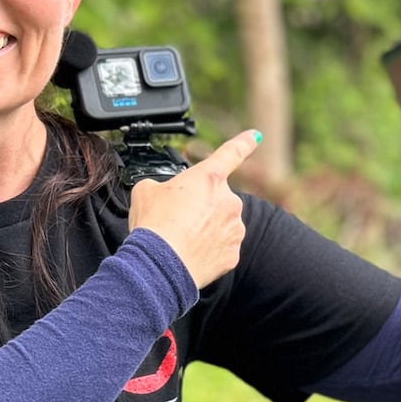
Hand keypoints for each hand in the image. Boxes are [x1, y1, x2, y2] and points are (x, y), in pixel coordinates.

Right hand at [128, 129, 259, 288]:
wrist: (161, 265)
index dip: (244, 143)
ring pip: (220, 224)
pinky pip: (221, 247)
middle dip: (200, 207)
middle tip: (177, 220)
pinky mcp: (233, 253)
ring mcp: (234, 228)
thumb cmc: (154, 225)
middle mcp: (229, 200)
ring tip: (180, 239)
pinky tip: (189, 253)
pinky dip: (207, 250)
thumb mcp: (145, 191)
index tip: (255, 136)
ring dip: (204, 229)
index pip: (231, 153)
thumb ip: (160, 185)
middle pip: (216, 199)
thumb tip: (162, 193)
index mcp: (209, 178)